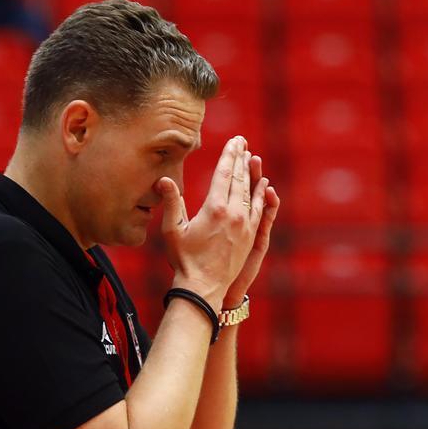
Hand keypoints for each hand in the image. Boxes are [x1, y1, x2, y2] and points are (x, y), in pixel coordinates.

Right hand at [156, 136, 269, 307]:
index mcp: (214, 209)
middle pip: (239, 179)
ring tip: (252, 157)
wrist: (204, 287)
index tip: (234, 141)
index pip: (224, 174)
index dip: (229, 155)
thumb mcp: (171, 230)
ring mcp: (245, 225)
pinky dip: (262, 194)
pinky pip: (259, 210)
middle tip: (243, 142)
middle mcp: (233, 214)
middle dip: (241, 158)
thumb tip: (163, 179)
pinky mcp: (251, 237)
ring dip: (251, 173)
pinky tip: (264, 185)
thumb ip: (171, 202)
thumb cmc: (184, 259)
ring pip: (251, 192)